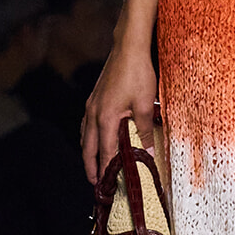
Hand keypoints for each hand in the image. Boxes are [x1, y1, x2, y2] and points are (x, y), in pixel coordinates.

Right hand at [81, 44, 157, 184]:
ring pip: (85, 136)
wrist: (128, 48)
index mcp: (105, 118)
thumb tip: (148, 152)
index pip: (105, 152)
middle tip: (95, 184)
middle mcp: (94, 113)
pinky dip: (89, 138)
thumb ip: (145, 131)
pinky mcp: (94, 98)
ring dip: (88, 153)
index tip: (107, 186)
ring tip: (93, 167)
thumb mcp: (144, 105)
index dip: (105, 171)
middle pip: (88, 148)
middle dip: (91, 167)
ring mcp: (92, 105)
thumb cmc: (137, 73)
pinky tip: (94, 139)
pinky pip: (87, 124)